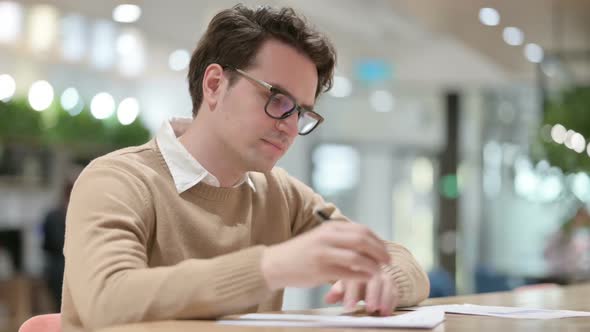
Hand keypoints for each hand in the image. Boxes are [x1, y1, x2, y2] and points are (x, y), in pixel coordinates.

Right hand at [261, 221, 389, 288]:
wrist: (275, 264)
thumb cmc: (300, 253)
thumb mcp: (320, 238)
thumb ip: (340, 238)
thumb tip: (365, 242)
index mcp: (329, 227)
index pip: (362, 230)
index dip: (378, 240)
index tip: (385, 249)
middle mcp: (327, 237)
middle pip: (363, 241)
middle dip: (379, 251)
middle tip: (388, 261)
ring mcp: (324, 253)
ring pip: (358, 257)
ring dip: (372, 266)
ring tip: (378, 271)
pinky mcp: (320, 270)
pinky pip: (348, 273)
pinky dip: (361, 276)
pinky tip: (366, 279)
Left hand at [324, 272, 398, 315]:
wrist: (369, 273)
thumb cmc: (353, 280)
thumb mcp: (344, 283)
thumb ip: (337, 291)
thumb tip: (328, 299)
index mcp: (356, 265)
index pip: (354, 276)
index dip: (352, 292)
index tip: (349, 306)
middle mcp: (371, 268)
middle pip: (373, 277)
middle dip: (372, 294)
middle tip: (370, 308)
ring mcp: (383, 274)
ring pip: (387, 282)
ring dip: (385, 297)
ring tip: (380, 311)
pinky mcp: (392, 282)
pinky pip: (395, 289)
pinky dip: (392, 301)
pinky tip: (387, 311)